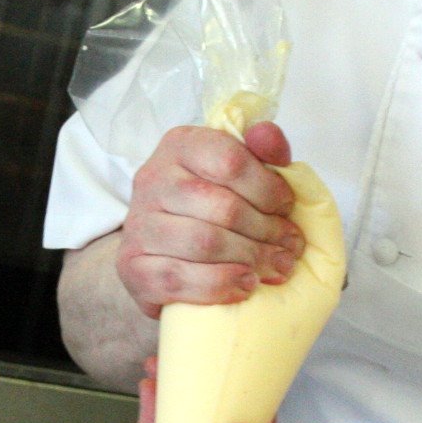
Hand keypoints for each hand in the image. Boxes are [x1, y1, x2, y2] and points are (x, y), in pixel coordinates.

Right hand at [115, 121, 302, 316]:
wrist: (163, 250)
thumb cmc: (212, 205)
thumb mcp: (241, 170)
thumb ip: (263, 151)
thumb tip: (268, 135)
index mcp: (180, 145)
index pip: (231, 161)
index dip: (268, 189)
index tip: (287, 208)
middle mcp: (153, 178)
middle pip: (223, 208)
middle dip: (267, 231)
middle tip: (290, 248)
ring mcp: (137, 223)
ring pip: (203, 243)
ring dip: (250, 260)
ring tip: (276, 268)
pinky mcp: (131, 266)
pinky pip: (178, 278)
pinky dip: (220, 285)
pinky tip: (245, 286)